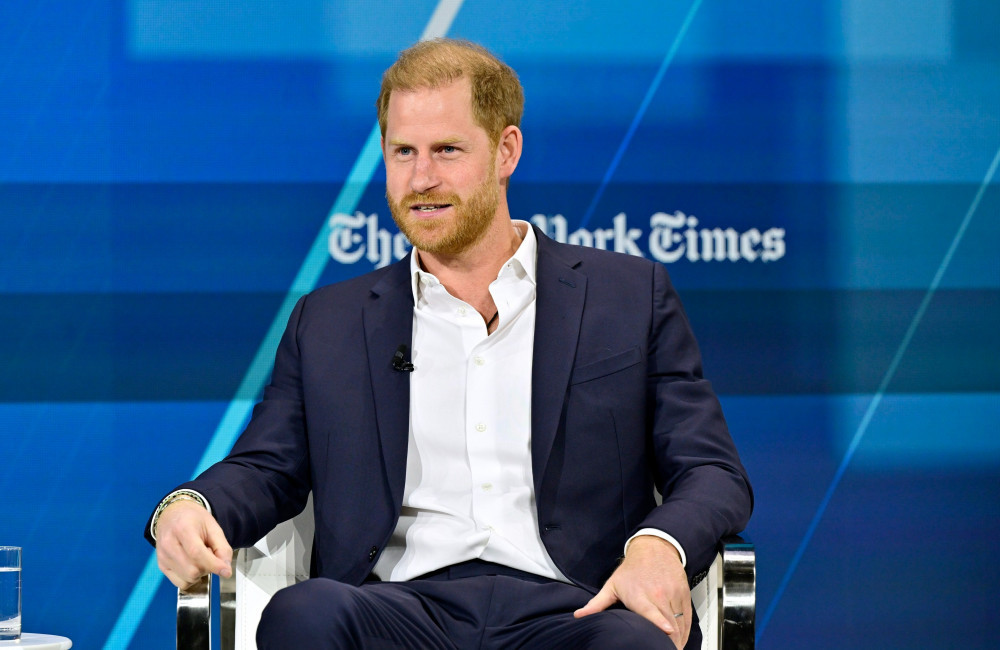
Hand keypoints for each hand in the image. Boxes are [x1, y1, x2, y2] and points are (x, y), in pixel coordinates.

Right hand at [155, 500, 232, 589]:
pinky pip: (180, 583)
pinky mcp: (161, 565)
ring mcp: (163, 556)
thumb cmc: (193, 519)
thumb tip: (226, 569)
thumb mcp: (213, 527)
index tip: (225, 571)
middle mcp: (169, 544)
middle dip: (207, 568)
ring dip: (199, 573)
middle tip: (209, 554)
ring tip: (199, 558)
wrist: (173, 515)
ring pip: (187, 579)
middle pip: (192, 570)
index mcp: (183, 529)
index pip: (196, 553)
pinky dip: (190, 578)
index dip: (213, 565)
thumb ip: (222, 548)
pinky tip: (191, 565)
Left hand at [574, 535, 691, 648]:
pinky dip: (685, 631)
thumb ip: (597, 604)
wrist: (654, 547)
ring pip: (680, 622)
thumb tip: (579, 615)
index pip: (652, 611)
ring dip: (678, 639)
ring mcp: (673, 594)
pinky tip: (681, 641)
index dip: (660, 622)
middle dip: (669, 641)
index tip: (667, 631)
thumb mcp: (612, 585)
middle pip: (669, 623)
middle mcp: (659, 594)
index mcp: (640, 595)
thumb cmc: (632, 569)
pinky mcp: (684, 594)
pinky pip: (687, 618)